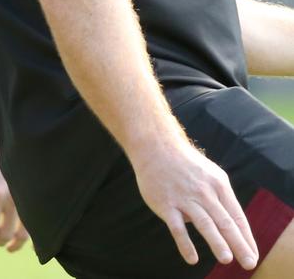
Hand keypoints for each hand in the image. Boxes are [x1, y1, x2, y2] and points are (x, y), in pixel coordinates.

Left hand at [0, 144, 28, 251]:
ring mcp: (27, 200)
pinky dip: (33, 239)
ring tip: (10, 245)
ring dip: (15, 244)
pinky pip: (38, 227)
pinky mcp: (38, 200)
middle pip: (6, 234)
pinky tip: (27, 240)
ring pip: (23, 235)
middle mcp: (12, 199)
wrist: (19, 145)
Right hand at [134, 138, 257, 270]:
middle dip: (239, 244)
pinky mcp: (166, 204)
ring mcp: (185, 198)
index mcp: (218, 184)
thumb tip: (224, 227)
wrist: (156, 146)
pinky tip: (192, 258)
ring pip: (204, 223)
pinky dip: (185, 244)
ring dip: (217, 242)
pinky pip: (177, 227)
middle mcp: (204, 191)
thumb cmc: (186, 164)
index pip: (237, 216)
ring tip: (227, 259)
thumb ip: (218, 199)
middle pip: (225, 222)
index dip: (246, 237)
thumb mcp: (209, 174)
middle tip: (249, 263)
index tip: (253, 255)